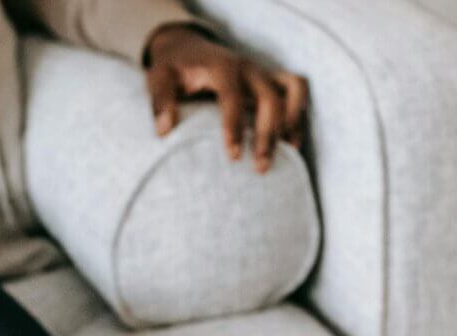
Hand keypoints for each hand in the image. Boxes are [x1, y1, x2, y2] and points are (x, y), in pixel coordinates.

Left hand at [144, 24, 308, 173]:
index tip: (234, 157)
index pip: (232, 96)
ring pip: (292, 90)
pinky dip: (298, 115)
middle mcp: (247, 67)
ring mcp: (262, 72)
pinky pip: (296, 90)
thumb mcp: (159, 78)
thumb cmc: (174, 69)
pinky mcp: (271, 79)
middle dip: (268, 134)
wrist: (188, 48)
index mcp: (221, 66)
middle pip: (270, 98)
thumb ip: (160, 102)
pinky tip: (291, 144)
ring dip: (292, 123)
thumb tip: (164, 131)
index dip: (234, 127)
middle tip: (261, 167)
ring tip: (288, 154)